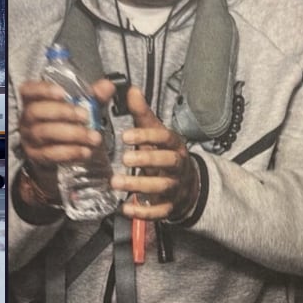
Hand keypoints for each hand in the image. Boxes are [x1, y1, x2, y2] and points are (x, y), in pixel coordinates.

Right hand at [17, 78, 115, 202]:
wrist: (55, 148)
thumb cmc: (66, 120)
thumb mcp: (80, 105)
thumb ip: (93, 95)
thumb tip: (107, 86)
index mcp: (33, 100)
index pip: (29, 90)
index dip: (43, 90)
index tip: (62, 92)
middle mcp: (27, 118)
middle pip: (36, 112)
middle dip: (62, 112)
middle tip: (85, 116)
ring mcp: (29, 137)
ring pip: (44, 133)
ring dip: (71, 134)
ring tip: (93, 137)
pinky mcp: (36, 155)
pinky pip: (50, 154)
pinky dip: (69, 152)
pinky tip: (85, 151)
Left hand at [111, 86, 198, 220]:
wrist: (186, 182)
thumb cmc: (163, 151)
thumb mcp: (154, 131)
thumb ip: (141, 113)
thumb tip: (131, 89)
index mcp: (174, 144)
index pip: (165, 138)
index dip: (147, 136)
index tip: (125, 136)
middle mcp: (178, 165)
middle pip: (168, 162)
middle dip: (147, 160)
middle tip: (124, 158)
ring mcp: (176, 186)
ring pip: (162, 187)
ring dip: (139, 185)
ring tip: (115, 182)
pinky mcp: (170, 206)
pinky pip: (160, 211)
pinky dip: (143, 212)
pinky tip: (125, 208)